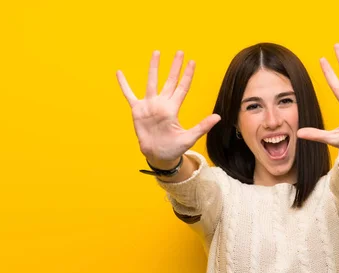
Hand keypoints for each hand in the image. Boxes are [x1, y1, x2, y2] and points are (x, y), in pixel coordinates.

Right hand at [116, 50, 220, 166]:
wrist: (158, 155)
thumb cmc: (174, 148)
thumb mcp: (190, 138)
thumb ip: (202, 126)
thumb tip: (218, 117)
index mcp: (173, 108)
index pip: (182, 87)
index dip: (187, 75)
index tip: (192, 62)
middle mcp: (162, 103)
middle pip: (169, 80)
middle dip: (175, 66)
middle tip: (180, 52)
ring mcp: (149, 105)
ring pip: (151, 82)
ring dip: (154, 68)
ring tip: (156, 53)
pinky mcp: (137, 110)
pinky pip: (129, 95)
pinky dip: (124, 85)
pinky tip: (119, 73)